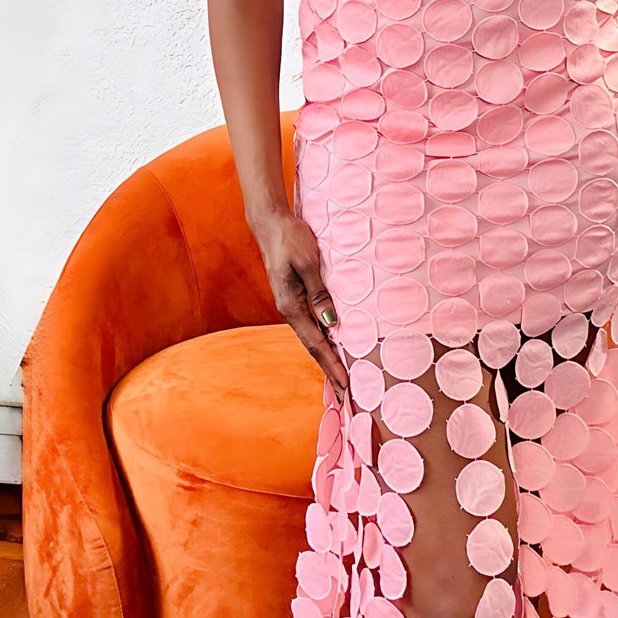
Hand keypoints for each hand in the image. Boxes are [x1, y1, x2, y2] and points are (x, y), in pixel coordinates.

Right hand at [251, 208, 349, 401]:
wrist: (270, 223)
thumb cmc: (290, 238)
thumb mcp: (308, 263)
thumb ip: (319, 293)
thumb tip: (331, 324)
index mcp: (291, 306)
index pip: (316, 343)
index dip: (332, 366)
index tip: (346, 386)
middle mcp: (289, 310)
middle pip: (313, 346)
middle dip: (330, 370)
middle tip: (346, 394)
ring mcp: (290, 304)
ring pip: (312, 336)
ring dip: (327, 357)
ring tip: (341, 376)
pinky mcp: (294, 296)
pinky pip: (311, 324)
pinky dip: (323, 339)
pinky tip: (331, 343)